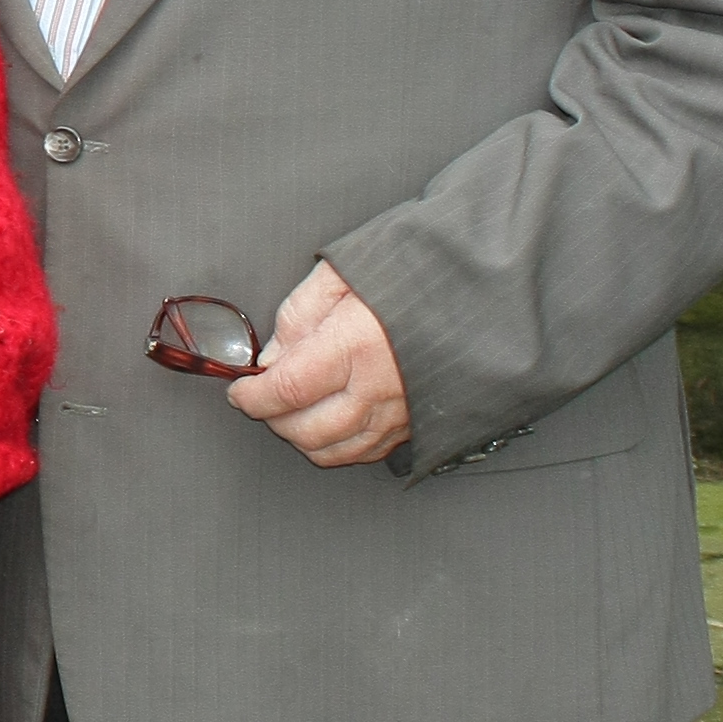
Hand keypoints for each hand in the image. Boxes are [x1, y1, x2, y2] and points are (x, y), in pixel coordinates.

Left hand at [230, 260, 410, 467]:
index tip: (238, 391)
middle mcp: (380, 386)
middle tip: (261, 398)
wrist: (483, 288)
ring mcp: (403, 411)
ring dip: (303, 438)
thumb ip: (300, 312)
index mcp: (356, 343)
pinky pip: (369, 452)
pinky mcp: (420, 423)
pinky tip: (330, 422)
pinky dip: (339, 446)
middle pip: (307, 430)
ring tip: (291, 412)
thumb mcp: (344, 271)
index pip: (287, 389)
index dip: (253, 397)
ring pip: (336, 450)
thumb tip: (273, 355)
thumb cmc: (415, 269)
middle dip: (272, 420)